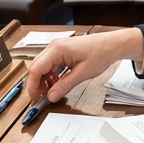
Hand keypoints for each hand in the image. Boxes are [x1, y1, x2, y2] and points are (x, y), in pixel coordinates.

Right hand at [26, 27, 143, 101]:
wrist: (111, 45)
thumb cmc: (100, 54)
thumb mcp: (82, 74)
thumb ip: (64, 86)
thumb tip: (51, 96)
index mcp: (57, 50)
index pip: (35, 69)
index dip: (32, 86)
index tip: (35, 98)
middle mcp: (53, 46)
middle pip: (36, 67)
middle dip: (37, 84)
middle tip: (42, 97)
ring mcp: (56, 47)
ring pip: (41, 66)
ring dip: (44, 80)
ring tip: (52, 90)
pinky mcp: (61, 50)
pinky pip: (49, 64)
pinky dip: (50, 74)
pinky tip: (57, 82)